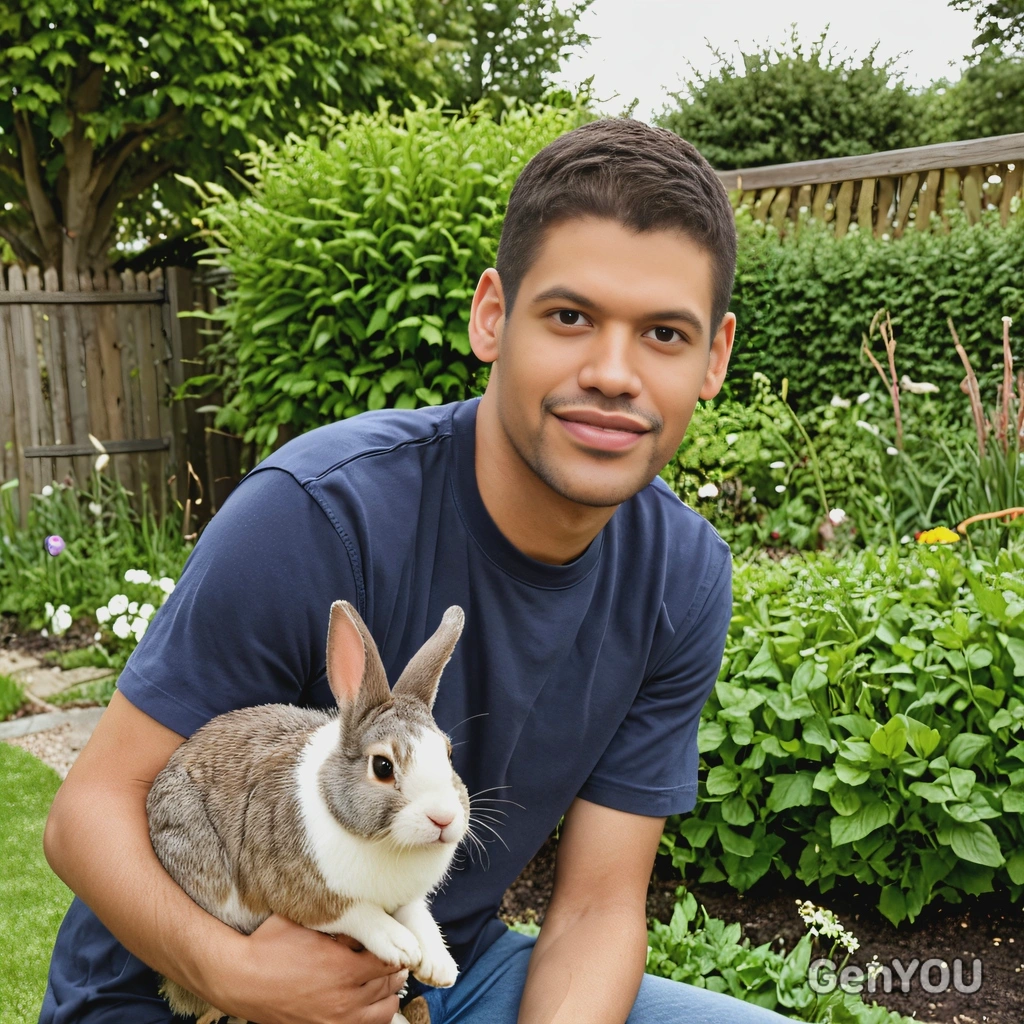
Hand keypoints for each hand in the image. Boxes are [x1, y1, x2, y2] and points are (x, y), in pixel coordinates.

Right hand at [210, 914, 407, 1023]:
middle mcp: (345, 1000)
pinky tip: (368, 1002)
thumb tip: (368, 914)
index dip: (396, 948)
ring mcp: (336, 1021)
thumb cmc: (271, 945)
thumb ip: (341, 922)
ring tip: (381, 978)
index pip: (391, 960)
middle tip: (391, 955)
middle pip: (390, 984)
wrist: (240, 980)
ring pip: (384, 1010)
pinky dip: (373, 1015)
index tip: (394, 939)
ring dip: (388, 993)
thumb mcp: (308, 923)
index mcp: (344, 969)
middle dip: (394, 968)